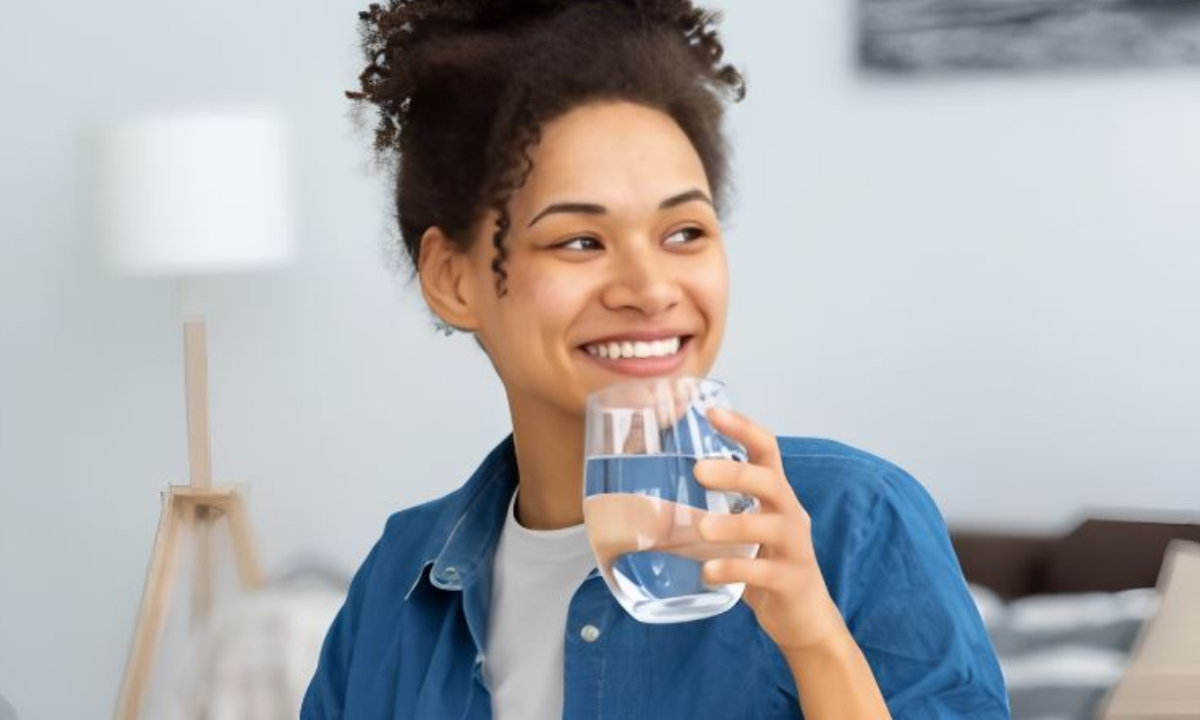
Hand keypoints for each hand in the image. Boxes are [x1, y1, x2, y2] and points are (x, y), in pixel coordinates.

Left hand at [694, 407, 843, 653]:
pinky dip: (734, 571)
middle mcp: (790, 514)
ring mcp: (795, 547)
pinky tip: (708, 573)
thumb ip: (713, 512)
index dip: (743, 428)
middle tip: (698, 471)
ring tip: (701, 528)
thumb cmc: (764, 564)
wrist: (803, 616)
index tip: (711, 412)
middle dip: (736, 473)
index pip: (767, 449)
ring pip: (770, 526)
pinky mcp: (791, 580)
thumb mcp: (744, 531)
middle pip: (770, 481)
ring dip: (734, 525)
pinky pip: (763, 573)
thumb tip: (652, 501)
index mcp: (777, 495)